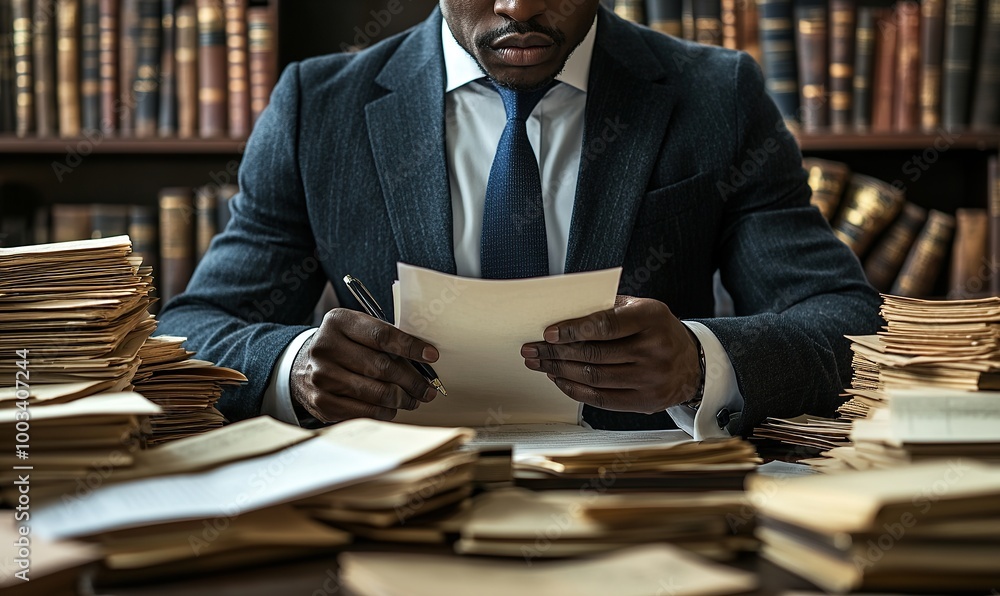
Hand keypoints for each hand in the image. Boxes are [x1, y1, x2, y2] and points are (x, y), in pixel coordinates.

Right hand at [290, 308, 439, 422]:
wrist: (300, 366)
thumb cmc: (341, 346)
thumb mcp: (356, 329)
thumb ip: (384, 337)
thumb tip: (423, 357)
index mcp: (339, 322)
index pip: (382, 335)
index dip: (410, 347)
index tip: (431, 356)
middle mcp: (326, 348)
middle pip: (382, 368)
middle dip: (412, 381)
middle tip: (427, 388)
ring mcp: (321, 377)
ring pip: (376, 394)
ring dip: (402, 400)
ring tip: (414, 399)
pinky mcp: (322, 402)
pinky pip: (364, 412)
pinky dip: (384, 412)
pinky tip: (392, 408)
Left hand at [521, 296, 701, 413]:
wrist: (692, 363)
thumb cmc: (657, 330)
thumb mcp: (641, 308)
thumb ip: (608, 308)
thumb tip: (564, 314)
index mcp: (651, 319)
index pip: (605, 326)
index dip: (573, 330)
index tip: (549, 333)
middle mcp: (653, 350)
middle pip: (594, 355)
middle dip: (556, 352)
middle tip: (532, 349)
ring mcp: (650, 379)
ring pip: (593, 378)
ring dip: (559, 371)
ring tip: (539, 364)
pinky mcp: (644, 402)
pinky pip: (600, 399)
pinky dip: (574, 389)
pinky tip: (559, 378)